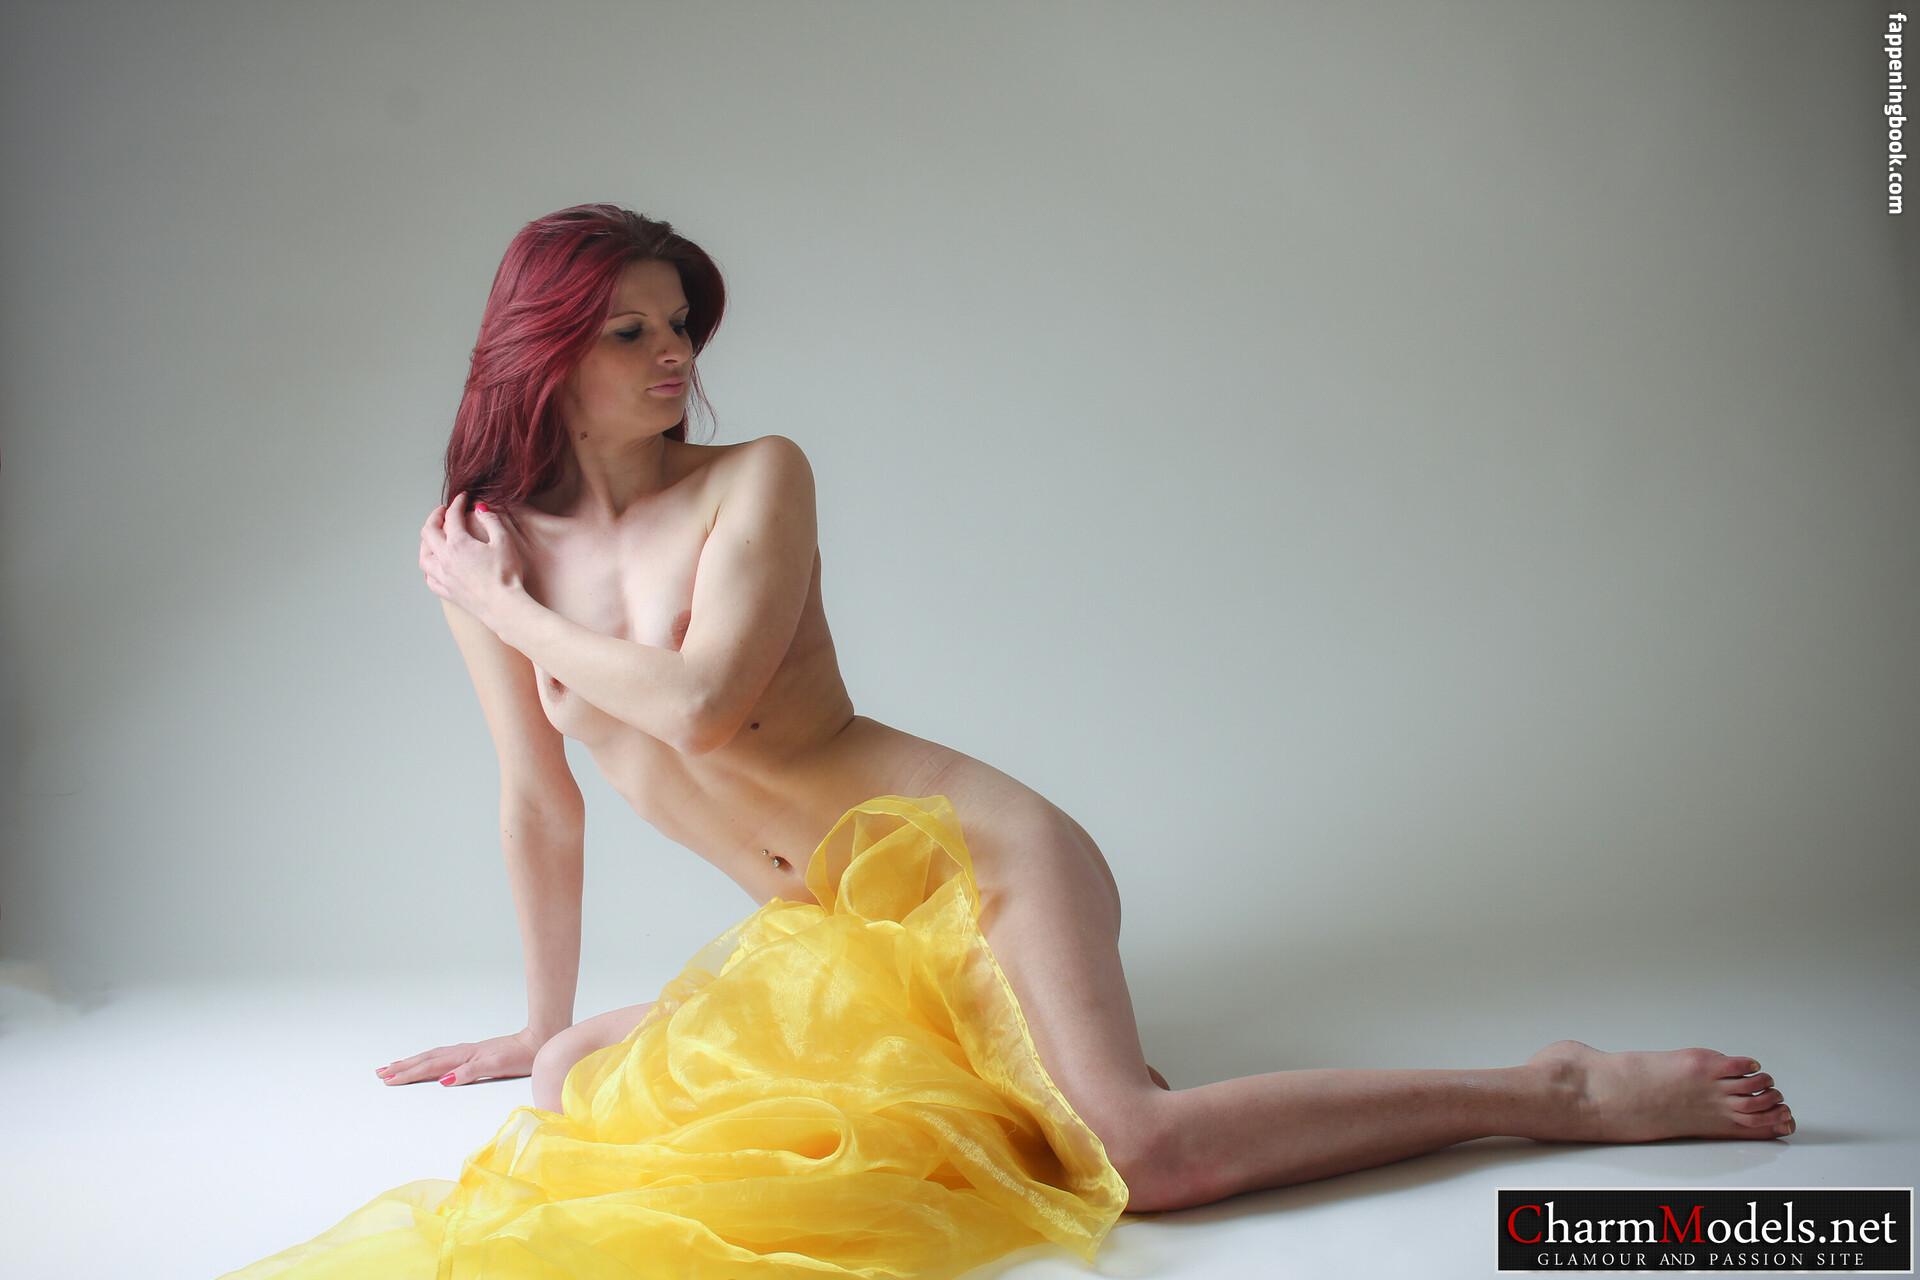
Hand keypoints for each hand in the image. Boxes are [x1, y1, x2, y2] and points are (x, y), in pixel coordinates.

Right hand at [376, 1027, 543, 1086]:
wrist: (539, 1042)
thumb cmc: (520, 1056)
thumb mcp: (495, 1066)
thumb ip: (470, 1072)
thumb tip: (444, 1080)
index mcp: (464, 1058)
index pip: (430, 1067)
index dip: (408, 1073)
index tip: (388, 1079)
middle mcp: (463, 1054)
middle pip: (426, 1060)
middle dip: (403, 1068)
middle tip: (381, 1074)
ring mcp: (468, 1053)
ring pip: (433, 1057)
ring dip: (413, 1063)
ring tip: (394, 1067)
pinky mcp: (475, 1054)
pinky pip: (444, 1057)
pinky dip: (430, 1061)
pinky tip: (428, 1065)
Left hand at [418, 493, 525, 629]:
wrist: (504, 606)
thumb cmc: (506, 575)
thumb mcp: (504, 542)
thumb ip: (491, 521)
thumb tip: (480, 508)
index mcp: (458, 544)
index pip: (452, 516)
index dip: (457, 503)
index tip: (463, 498)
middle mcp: (445, 559)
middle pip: (429, 531)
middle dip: (435, 517)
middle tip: (443, 511)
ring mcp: (443, 577)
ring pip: (423, 555)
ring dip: (426, 541)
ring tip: (433, 536)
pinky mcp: (447, 592)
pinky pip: (429, 579)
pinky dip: (429, 569)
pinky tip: (434, 566)